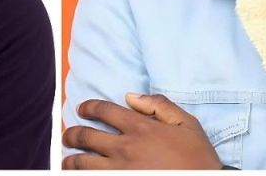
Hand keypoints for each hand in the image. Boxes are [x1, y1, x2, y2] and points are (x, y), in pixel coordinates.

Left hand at [62, 93, 221, 169]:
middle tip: (69, 136)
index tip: (82, 109)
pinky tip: (79, 175)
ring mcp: (119, 170)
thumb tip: (131, 96)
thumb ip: (159, 105)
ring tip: (67, 160)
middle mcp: (124, 148)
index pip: (103, 110)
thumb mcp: (187, 124)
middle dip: (72, 134)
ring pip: (81, 163)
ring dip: (70, 160)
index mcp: (140, 128)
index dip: (88, 107)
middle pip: (85, 136)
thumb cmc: (198, 158)